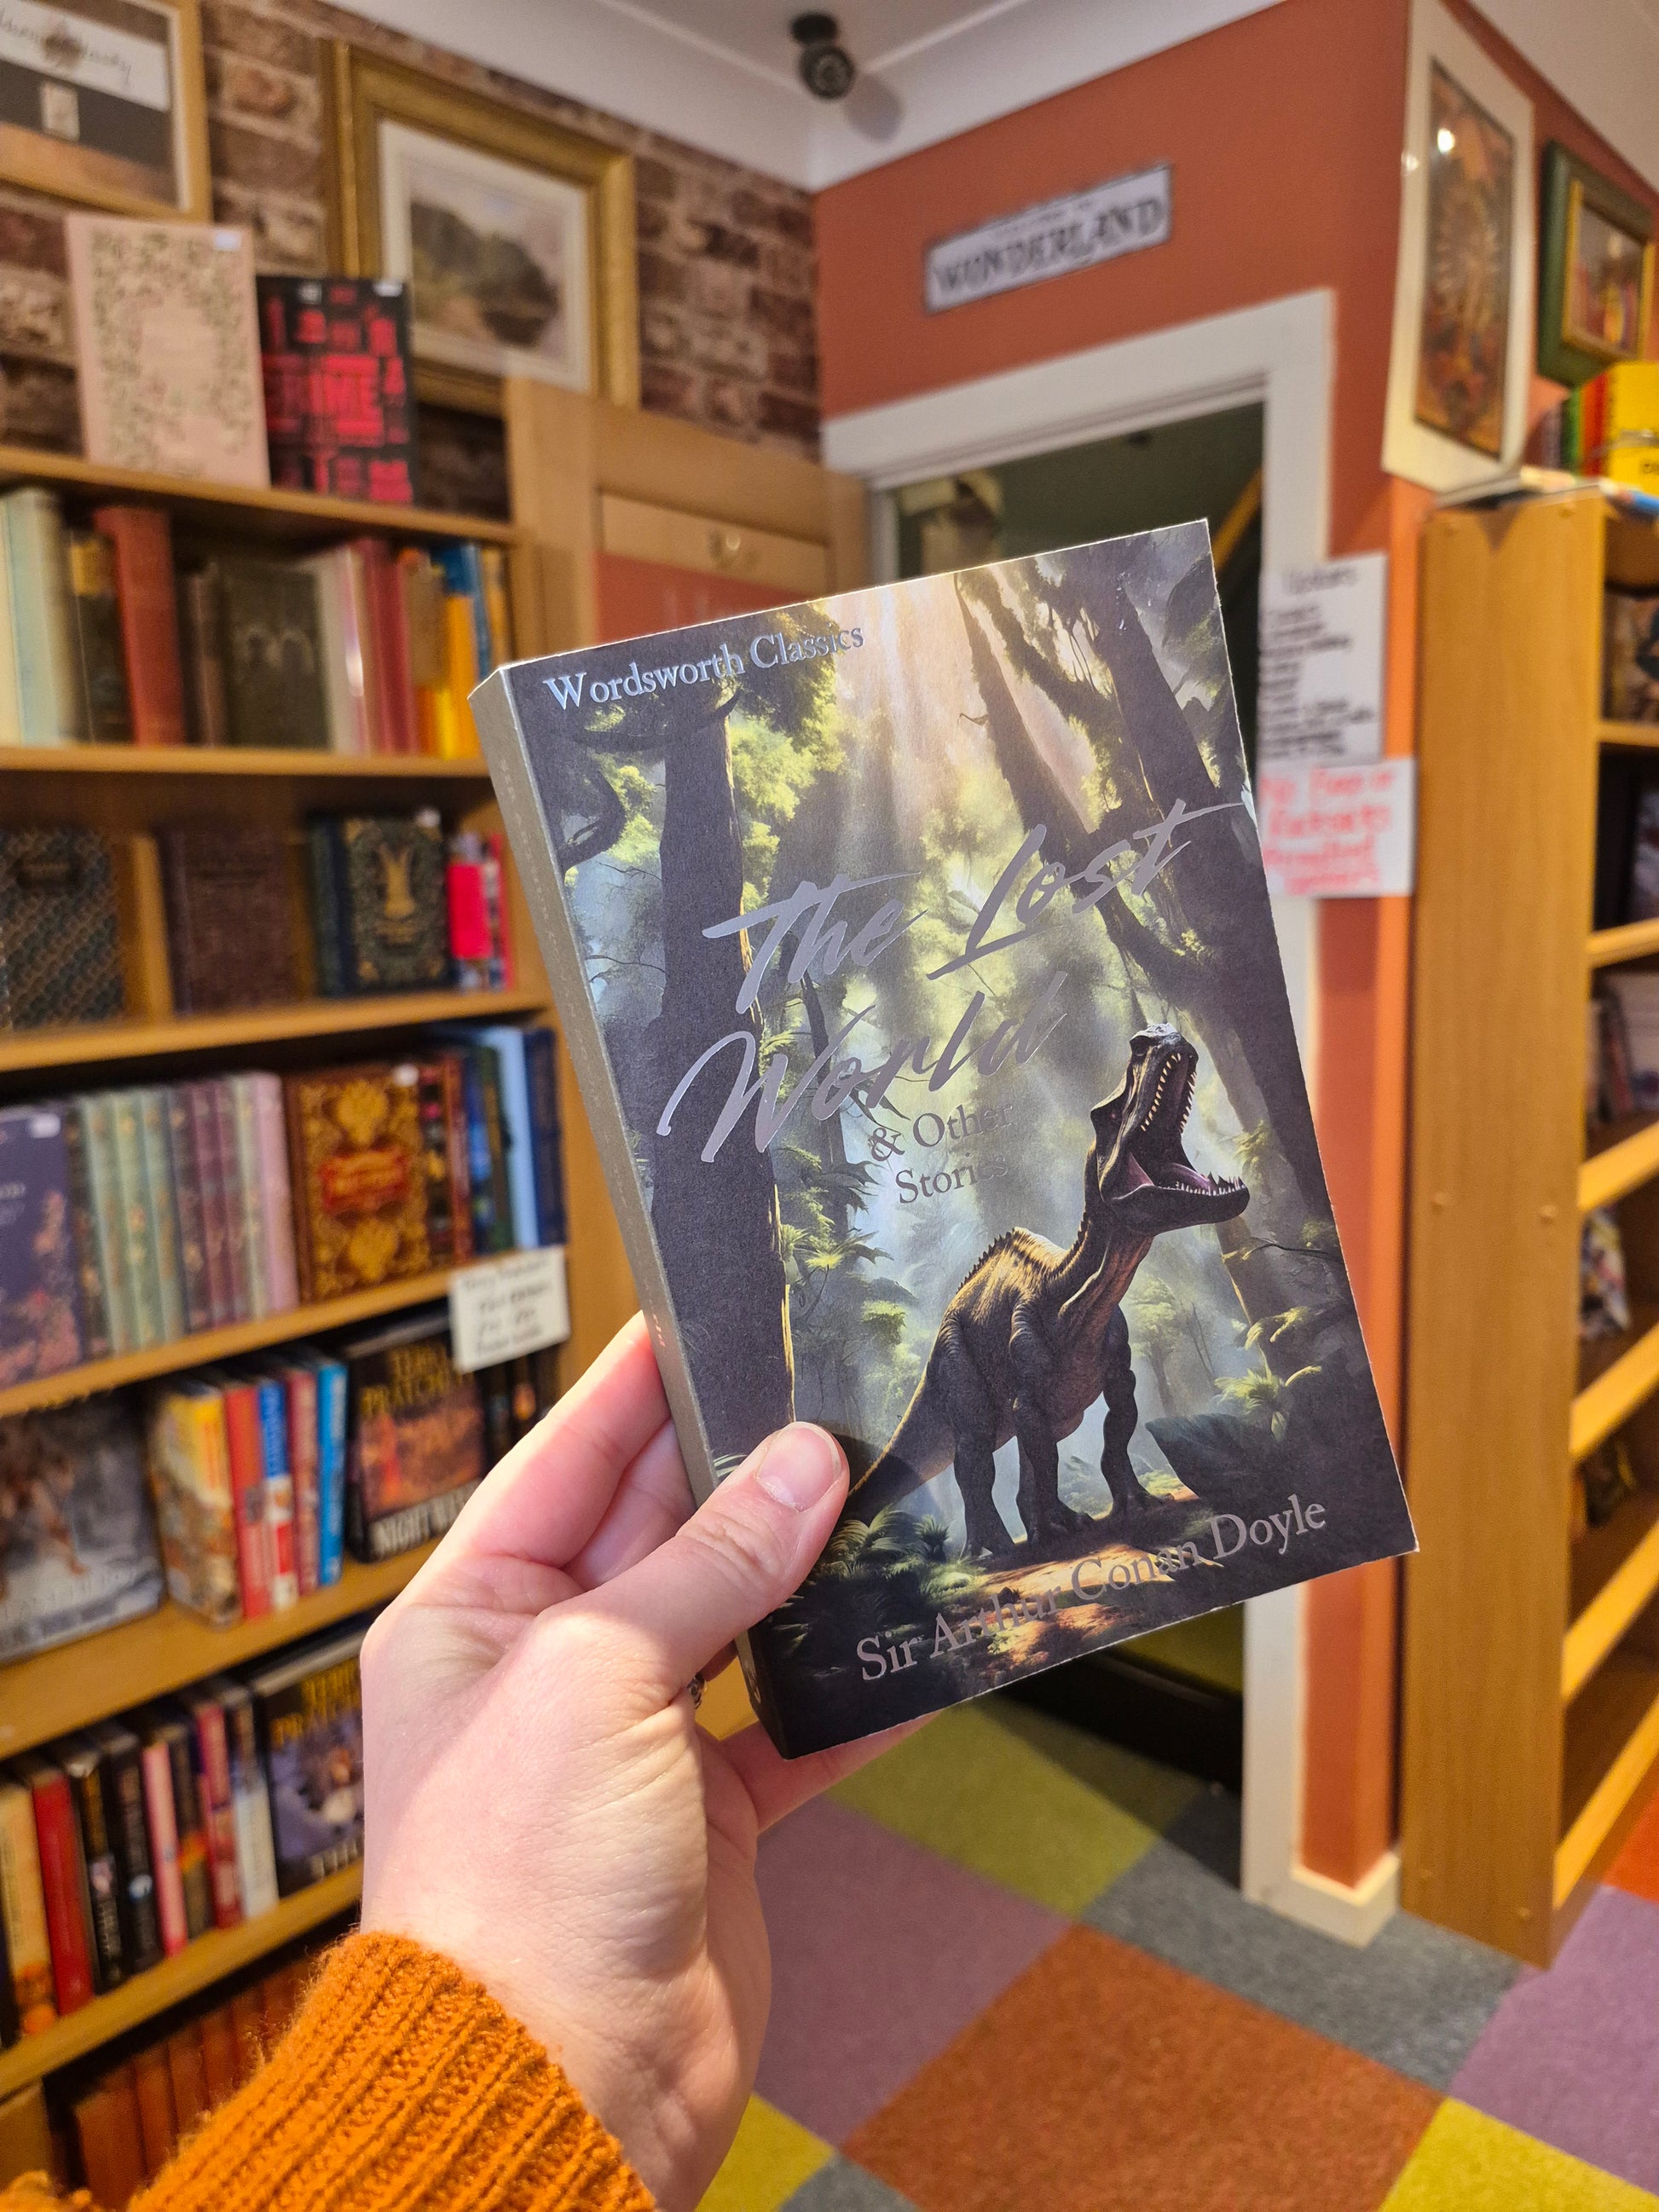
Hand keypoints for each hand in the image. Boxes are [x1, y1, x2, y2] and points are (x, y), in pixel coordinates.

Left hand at [359, 1316, 904, 2209]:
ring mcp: (632, 1744)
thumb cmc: (517, 1885)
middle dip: (741, 1466)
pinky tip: (912, 1645)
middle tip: (828, 1389)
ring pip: (734, 1620)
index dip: (634, 1385)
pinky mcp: (707, 1818)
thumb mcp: (600, 1677)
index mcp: (475, 1617)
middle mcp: (549, 1668)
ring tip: (885, 1487)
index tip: (703, 1312)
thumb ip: (709, 1568)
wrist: (555, 2090)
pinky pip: (791, 1729)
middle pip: (658, 1530)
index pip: (564, 1461)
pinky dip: (850, 1693)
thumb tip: (802, 1468)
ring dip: (805, 1568)